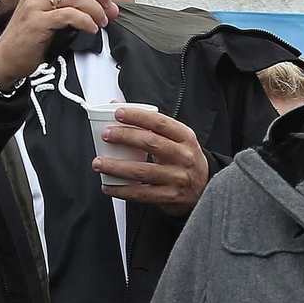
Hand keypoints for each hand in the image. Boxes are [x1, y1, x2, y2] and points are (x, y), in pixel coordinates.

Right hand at [0, 0, 119, 87]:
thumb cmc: (32, 37)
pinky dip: (86, 23)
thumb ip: (73, 6)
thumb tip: (105, 8)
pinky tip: (90, 30)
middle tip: (109, 6)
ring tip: (101, 23)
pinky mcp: (38, 21)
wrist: (8, 58)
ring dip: (96, 11)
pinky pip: (71, 15)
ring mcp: (35, 4)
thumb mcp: (50, 15)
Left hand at [91, 105, 209, 215]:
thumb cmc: (184, 159)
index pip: (160, 122)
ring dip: (116, 167)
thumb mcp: (177, 139)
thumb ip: (150, 124)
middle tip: (106, 135)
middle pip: (150, 143)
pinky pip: (141, 193)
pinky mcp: (170, 196)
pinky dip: (121, 190)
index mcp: (185, 137)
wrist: (204, 189)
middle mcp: (184, 156)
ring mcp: (177, 177)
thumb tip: (116, 106)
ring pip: (142, 171)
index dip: (138, 116)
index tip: (119, 113)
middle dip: (124, 137)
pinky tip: (108, 186)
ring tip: (99, 163)